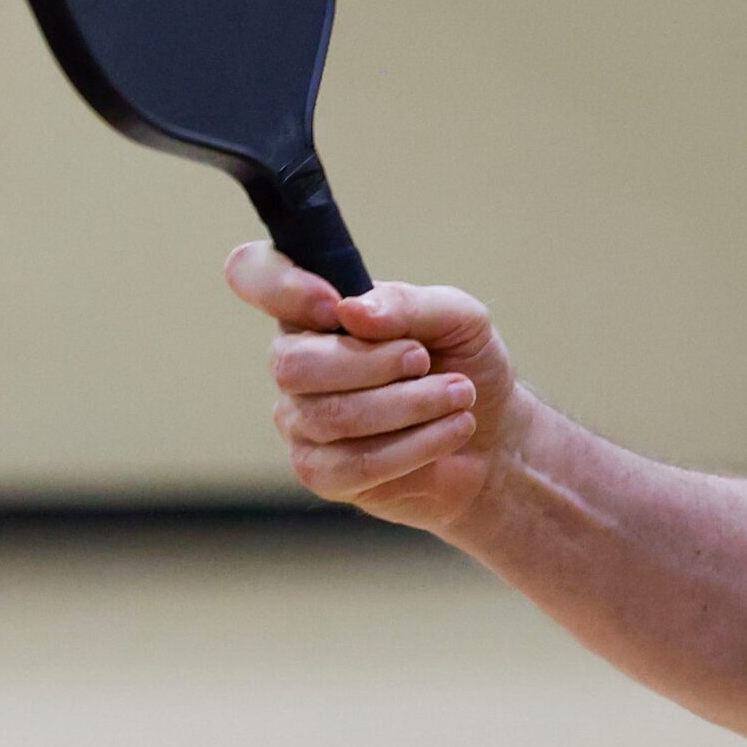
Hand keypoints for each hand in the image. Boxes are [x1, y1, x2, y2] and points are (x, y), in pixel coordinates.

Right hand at [225, 243, 520, 530]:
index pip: (254, 274)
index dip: (279, 285)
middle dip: (377, 363)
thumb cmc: (464, 364)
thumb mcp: (458, 318)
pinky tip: (453, 430)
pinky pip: (354, 465)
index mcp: (316, 310)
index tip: (331, 304)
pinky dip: (416, 445)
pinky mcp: (321, 473)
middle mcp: (295, 362)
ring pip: (333, 416)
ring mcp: (301, 421)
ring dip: (411, 404)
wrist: (493, 434)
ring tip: (460, 395)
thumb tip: (351, 311)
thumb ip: (408, 305)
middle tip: (426, 360)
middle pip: (295, 364)